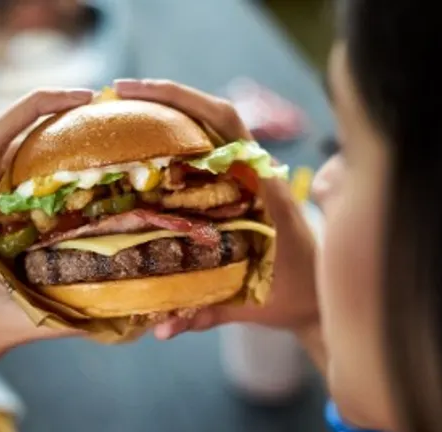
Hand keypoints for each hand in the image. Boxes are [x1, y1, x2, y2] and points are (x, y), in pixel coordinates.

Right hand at [114, 79, 320, 339]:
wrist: (325, 301)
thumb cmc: (295, 299)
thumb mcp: (251, 304)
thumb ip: (207, 313)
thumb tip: (161, 329)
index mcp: (264, 190)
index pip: (227, 126)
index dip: (184, 100)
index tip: (139, 93)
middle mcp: (259, 176)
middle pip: (215, 116)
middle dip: (168, 99)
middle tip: (117, 96)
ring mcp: (255, 179)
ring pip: (214, 131)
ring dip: (174, 116)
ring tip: (127, 113)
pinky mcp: (248, 190)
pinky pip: (215, 154)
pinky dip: (184, 143)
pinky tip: (152, 147)